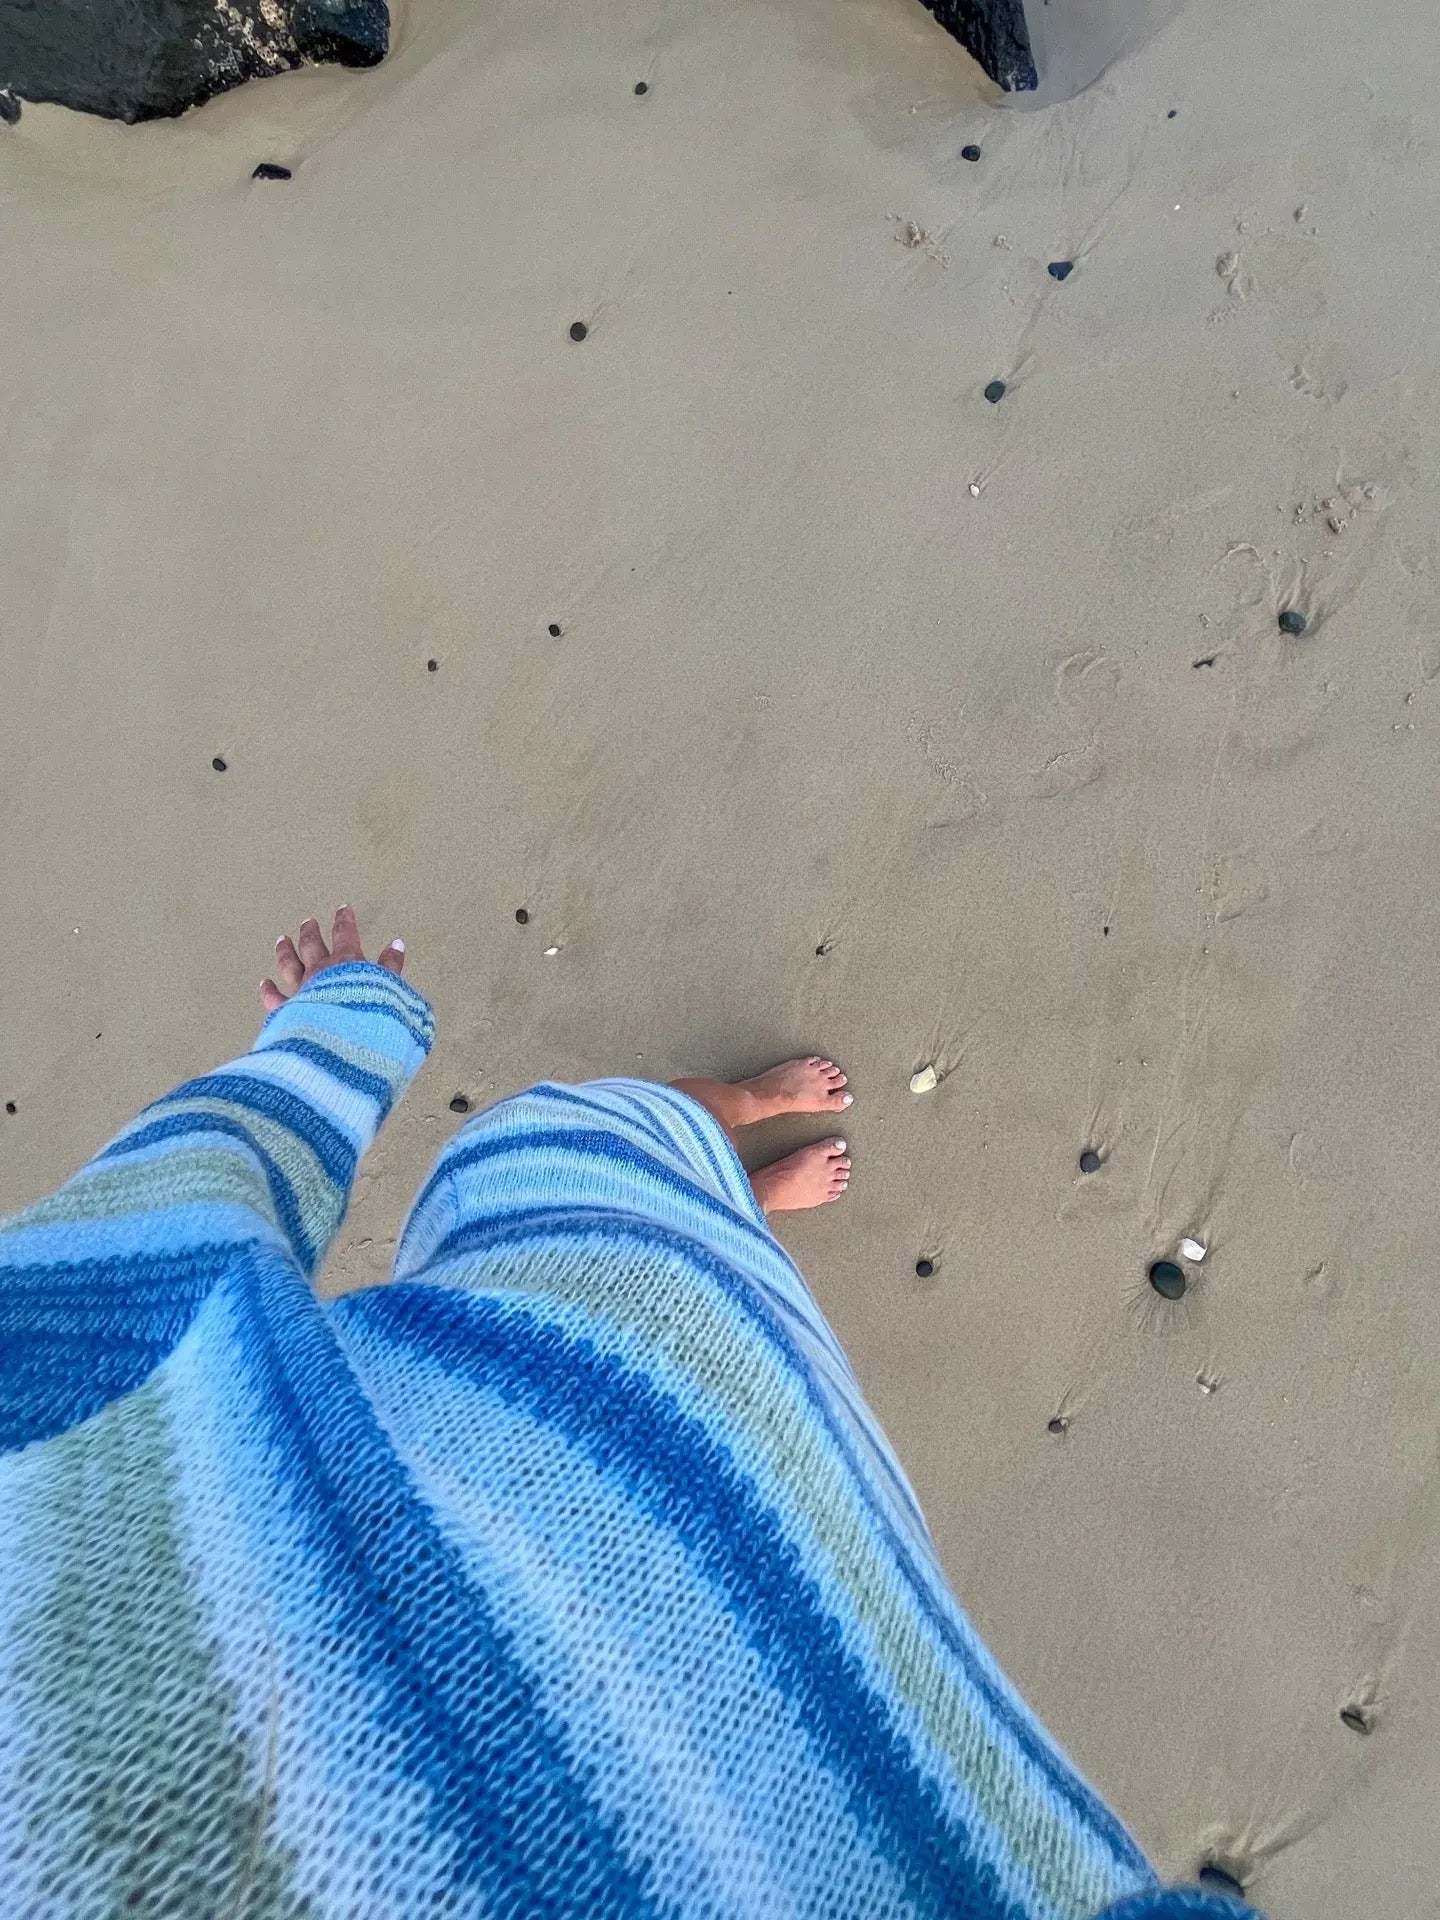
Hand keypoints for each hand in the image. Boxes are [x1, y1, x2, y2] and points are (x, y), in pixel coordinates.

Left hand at [260, 906, 405, 1012]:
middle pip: (312, 944)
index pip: (345, 933)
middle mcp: (320, 971)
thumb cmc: (371, 1013)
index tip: (343, 910)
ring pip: (289, 964)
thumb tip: (397, 945)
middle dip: (310, 931)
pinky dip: (268, 991)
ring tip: (282, 940)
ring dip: (285, 951)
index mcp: (346, 962)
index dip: (344, 920)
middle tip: (307, 922)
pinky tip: (264, 984)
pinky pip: (275, 998)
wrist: (346, 1038)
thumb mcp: (390, 986)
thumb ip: (391, 966)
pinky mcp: (290, 1010)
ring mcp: (302, 989)